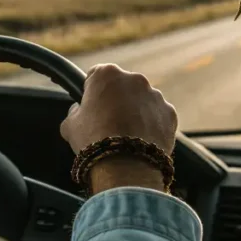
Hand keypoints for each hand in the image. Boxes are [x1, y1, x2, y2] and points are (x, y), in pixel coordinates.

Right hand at [60, 64, 177, 192]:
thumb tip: (78, 111)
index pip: (96, 75)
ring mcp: (155, 95)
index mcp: (107, 74)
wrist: (125, 167)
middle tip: (109, 123)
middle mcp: (134, 79)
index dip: (92, 91)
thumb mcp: (69, 125)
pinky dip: (152, 125)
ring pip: (142, 101)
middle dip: (117, 100)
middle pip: (122, 86)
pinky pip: (158, 116)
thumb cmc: (93, 142)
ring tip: (127, 136)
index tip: (91, 105)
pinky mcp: (170, 113)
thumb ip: (74, 111)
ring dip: (136, 112)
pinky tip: (141, 141)